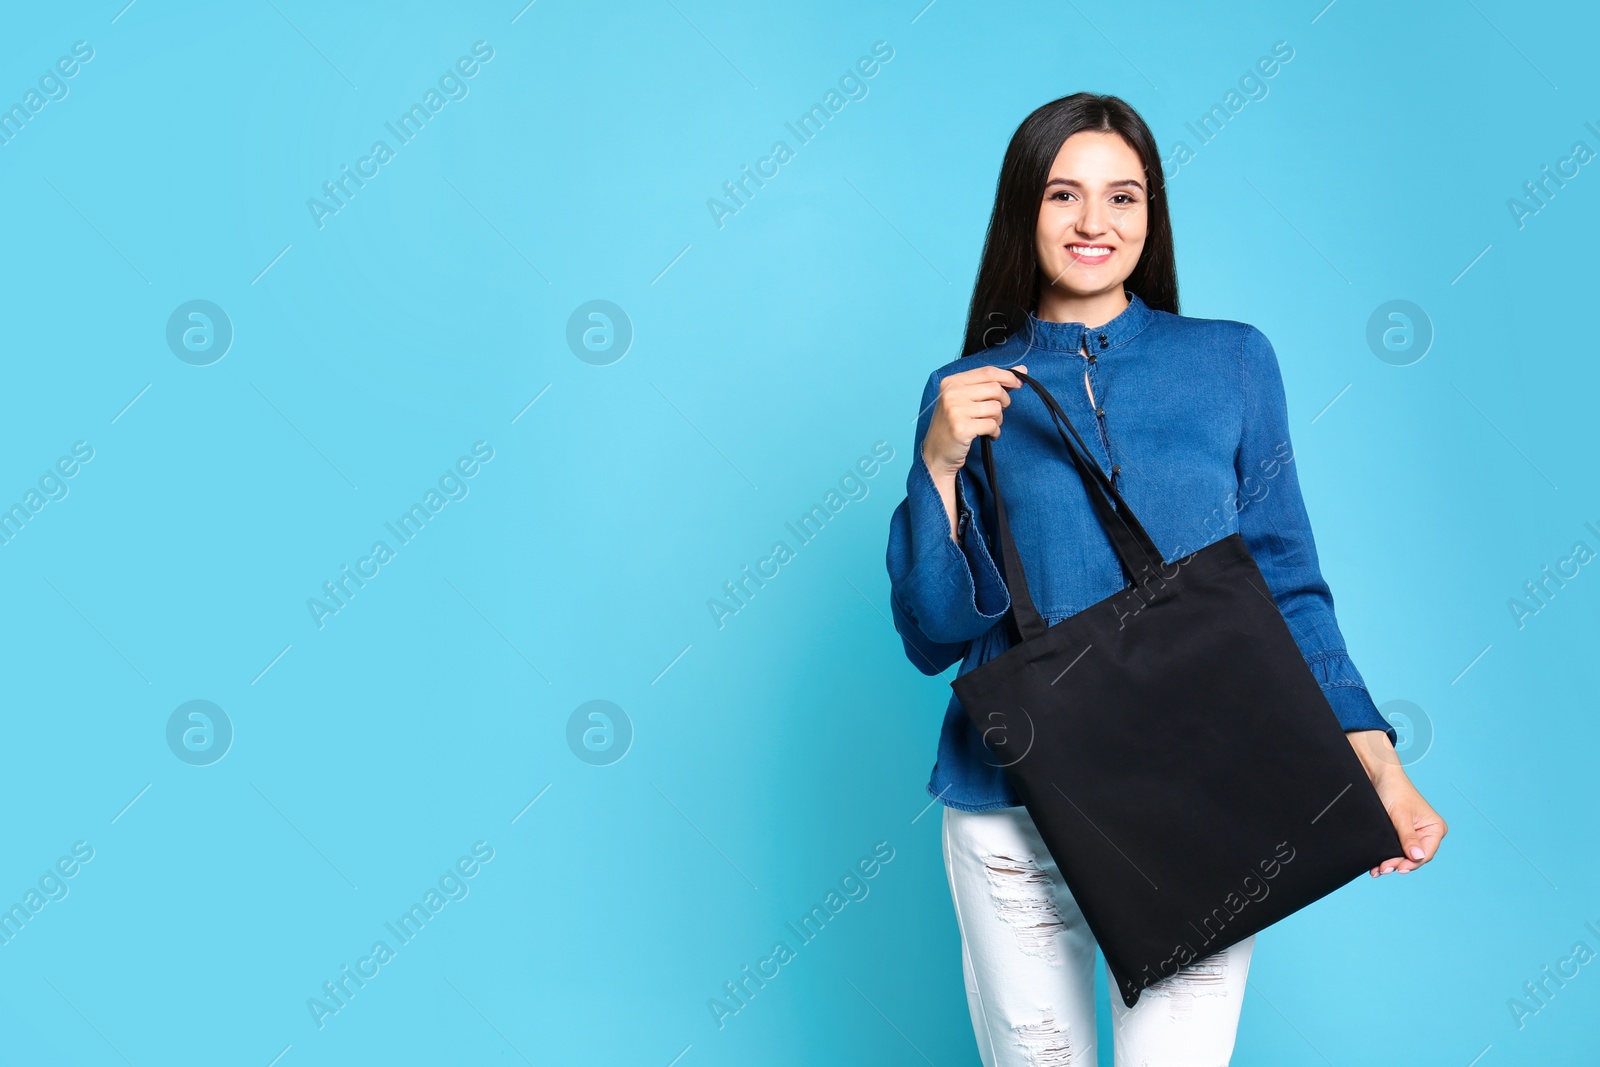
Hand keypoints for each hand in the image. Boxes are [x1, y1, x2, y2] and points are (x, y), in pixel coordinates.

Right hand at [920, 365, 1027, 476]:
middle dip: (1003, 401)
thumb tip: (1021, 369)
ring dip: (998, 419)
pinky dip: (995, 431)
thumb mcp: (965, 399)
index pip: (987, 372)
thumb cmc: (953, 424)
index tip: (1019, 383)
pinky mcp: (962, 428)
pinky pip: (992, 425)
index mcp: (952, 382)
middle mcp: (951, 393)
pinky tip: (987, 435)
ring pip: (996, 407)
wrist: (936, 453)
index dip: (1008, 376)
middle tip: (996, 413)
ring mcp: (955, 410)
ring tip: (988, 425)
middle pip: (995, 388)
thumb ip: (989, 383)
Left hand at [1346, 729, 1447, 876]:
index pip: (1426, 853)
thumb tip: (1418, 857)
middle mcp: (1427, 833)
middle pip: (1414, 857)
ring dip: (1392, 864)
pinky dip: (1387, 857)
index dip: (1412, 863)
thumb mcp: (1401, 816)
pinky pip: (1396, 850)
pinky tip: (1377, 866)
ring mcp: (1414, 834)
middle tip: (1383, 869)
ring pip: (1404, 856)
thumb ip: (1409, 837)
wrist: (1378, 776)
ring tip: (1378, 870)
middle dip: (1399, 864)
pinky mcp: (1400, 834)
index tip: (1398, 869)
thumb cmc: (1394, 791)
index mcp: (1435, 828)